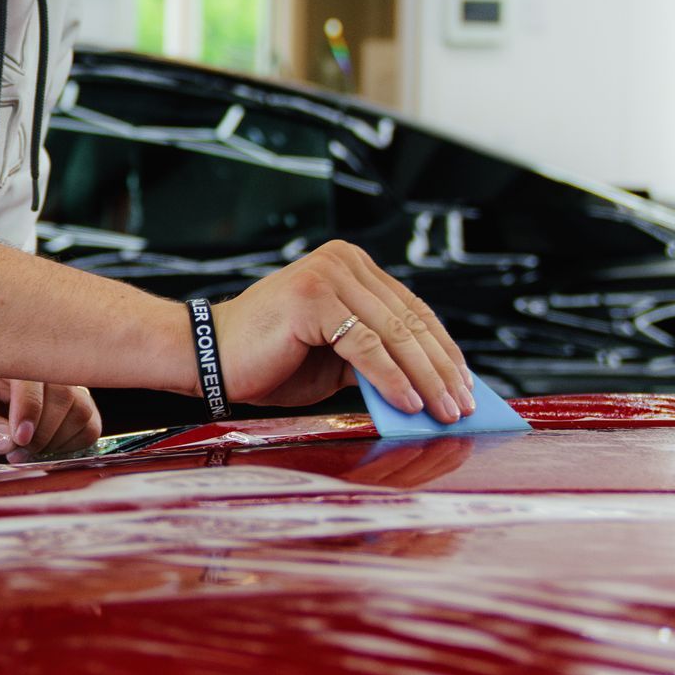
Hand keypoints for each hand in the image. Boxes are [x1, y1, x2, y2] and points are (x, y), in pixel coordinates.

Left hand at [0, 375, 103, 474]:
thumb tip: (5, 434)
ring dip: (55, 440)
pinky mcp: (76, 414)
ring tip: (25, 455)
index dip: (30, 404)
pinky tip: (44, 452)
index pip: (28, 372)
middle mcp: (35, 374)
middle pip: (62, 390)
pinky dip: (69, 446)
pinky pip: (90, 427)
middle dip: (42, 431)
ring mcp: (59, 392)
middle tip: (15, 455)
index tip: (19, 438)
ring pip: (80, 409)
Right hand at [210, 242, 473, 423]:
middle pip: (410, 321)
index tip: (466, 386)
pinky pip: (366, 345)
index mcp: (352, 266)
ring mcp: (328, 275)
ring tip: (444, 411)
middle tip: (464, 406)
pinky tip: (410, 403)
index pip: (414, 310)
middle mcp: (343, 262)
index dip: (444, 351)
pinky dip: (392, 378)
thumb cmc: (269, 360)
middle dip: (442, 369)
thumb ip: (377, 359)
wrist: (208, 359)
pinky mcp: (314, 298)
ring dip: (426, 378)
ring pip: (394, 333)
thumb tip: (431, 388)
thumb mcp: (336, 359)